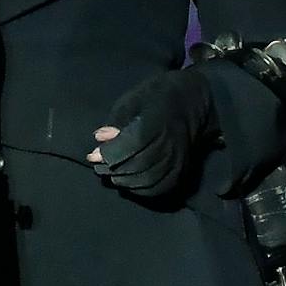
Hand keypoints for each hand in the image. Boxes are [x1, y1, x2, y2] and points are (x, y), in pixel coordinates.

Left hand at [87, 67, 218, 196]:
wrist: (193, 102)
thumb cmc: (158, 97)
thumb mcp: (133, 99)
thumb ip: (117, 120)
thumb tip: (100, 138)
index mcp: (159, 120)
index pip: (133, 144)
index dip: (110, 153)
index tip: (92, 154)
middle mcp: (171, 143)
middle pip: (138, 165)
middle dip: (112, 169)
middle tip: (98, 165)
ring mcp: (178, 159)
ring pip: (147, 179)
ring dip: (123, 180)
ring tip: (110, 173)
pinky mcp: (181, 170)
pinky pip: (158, 188)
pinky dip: (139, 189)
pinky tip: (128, 181)